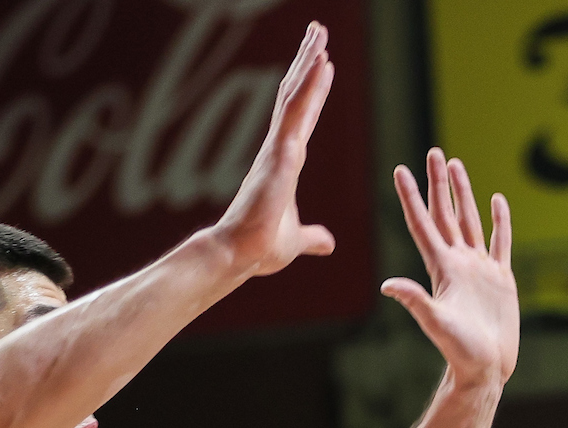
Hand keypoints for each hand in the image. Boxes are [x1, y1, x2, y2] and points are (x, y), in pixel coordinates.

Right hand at [209, 24, 337, 278]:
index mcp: (284, 162)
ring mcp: (277, 148)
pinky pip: (296, 112)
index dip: (313, 90)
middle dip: (307, 61)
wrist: (239, 255)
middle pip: (296, 95)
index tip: (323, 64)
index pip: (301, 117)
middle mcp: (278, 148)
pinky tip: (322, 63)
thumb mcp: (296, 240)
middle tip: (318, 31)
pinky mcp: (279, 154)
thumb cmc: (260, 248)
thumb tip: (327, 243)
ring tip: (320, 34)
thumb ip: (312, 237)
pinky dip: (310, 86)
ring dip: (308, 62)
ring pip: (295, 95)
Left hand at [385, 148, 519, 389]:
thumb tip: (387, 286)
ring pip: (470, 221)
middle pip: (445, 214)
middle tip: (434, 153)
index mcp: (442, 269)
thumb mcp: (437, 324)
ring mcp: (480, 269)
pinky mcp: (501, 278)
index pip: (423, 225)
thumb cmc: (460, 351)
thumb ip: (416, 302)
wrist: (486, 369)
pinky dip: (499, 221)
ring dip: (463, 193)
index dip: (411, 197)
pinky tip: (497, 201)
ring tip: (457, 165)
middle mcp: (458, 263)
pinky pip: (500, 242)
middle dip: (438, 183)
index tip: (400, 170)